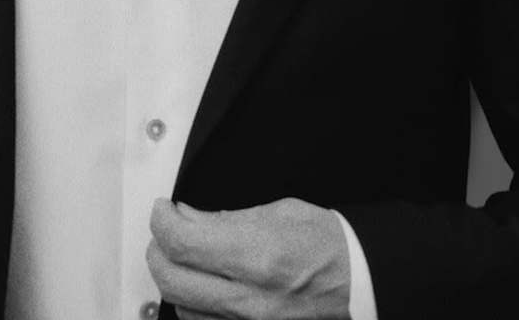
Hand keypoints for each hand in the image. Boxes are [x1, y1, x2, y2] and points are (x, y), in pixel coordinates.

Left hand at [147, 196, 350, 319]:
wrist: (360, 283)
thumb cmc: (328, 246)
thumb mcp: (279, 213)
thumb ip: (226, 219)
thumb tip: (186, 216)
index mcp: (258, 255)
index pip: (183, 241)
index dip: (162, 220)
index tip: (163, 209)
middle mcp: (250, 298)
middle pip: (172, 279)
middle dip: (158, 249)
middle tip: (165, 231)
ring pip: (182, 309)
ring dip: (174, 278)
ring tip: (184, 256)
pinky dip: (193, 305)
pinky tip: (201, 284)